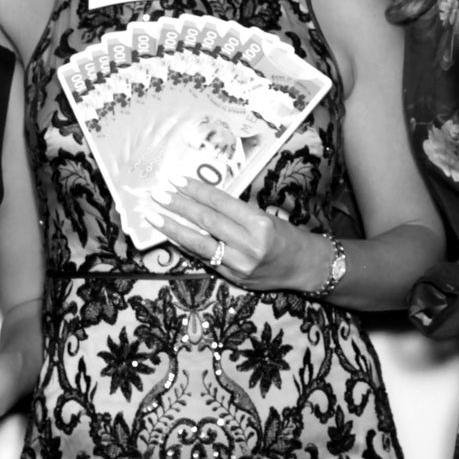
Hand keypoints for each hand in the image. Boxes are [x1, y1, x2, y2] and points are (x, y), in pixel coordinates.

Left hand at [142, 179, 333, 292]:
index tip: (175, 179)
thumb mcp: (266, 216)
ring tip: (153, 215)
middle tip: (157, 193)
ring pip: (200, 243)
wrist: (305, 267)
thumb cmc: (286, 236)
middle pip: (207, 221)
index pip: (220, 203)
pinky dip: (185, 246)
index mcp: (260, 223)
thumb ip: (236, 212)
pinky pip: (204, 259)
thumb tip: (200, 198)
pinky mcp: (234, 279)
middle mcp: (250, 245)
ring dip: (173, 228)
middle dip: (179, 206)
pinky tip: (170, 236)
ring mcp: (240, 265)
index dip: (196, 190)